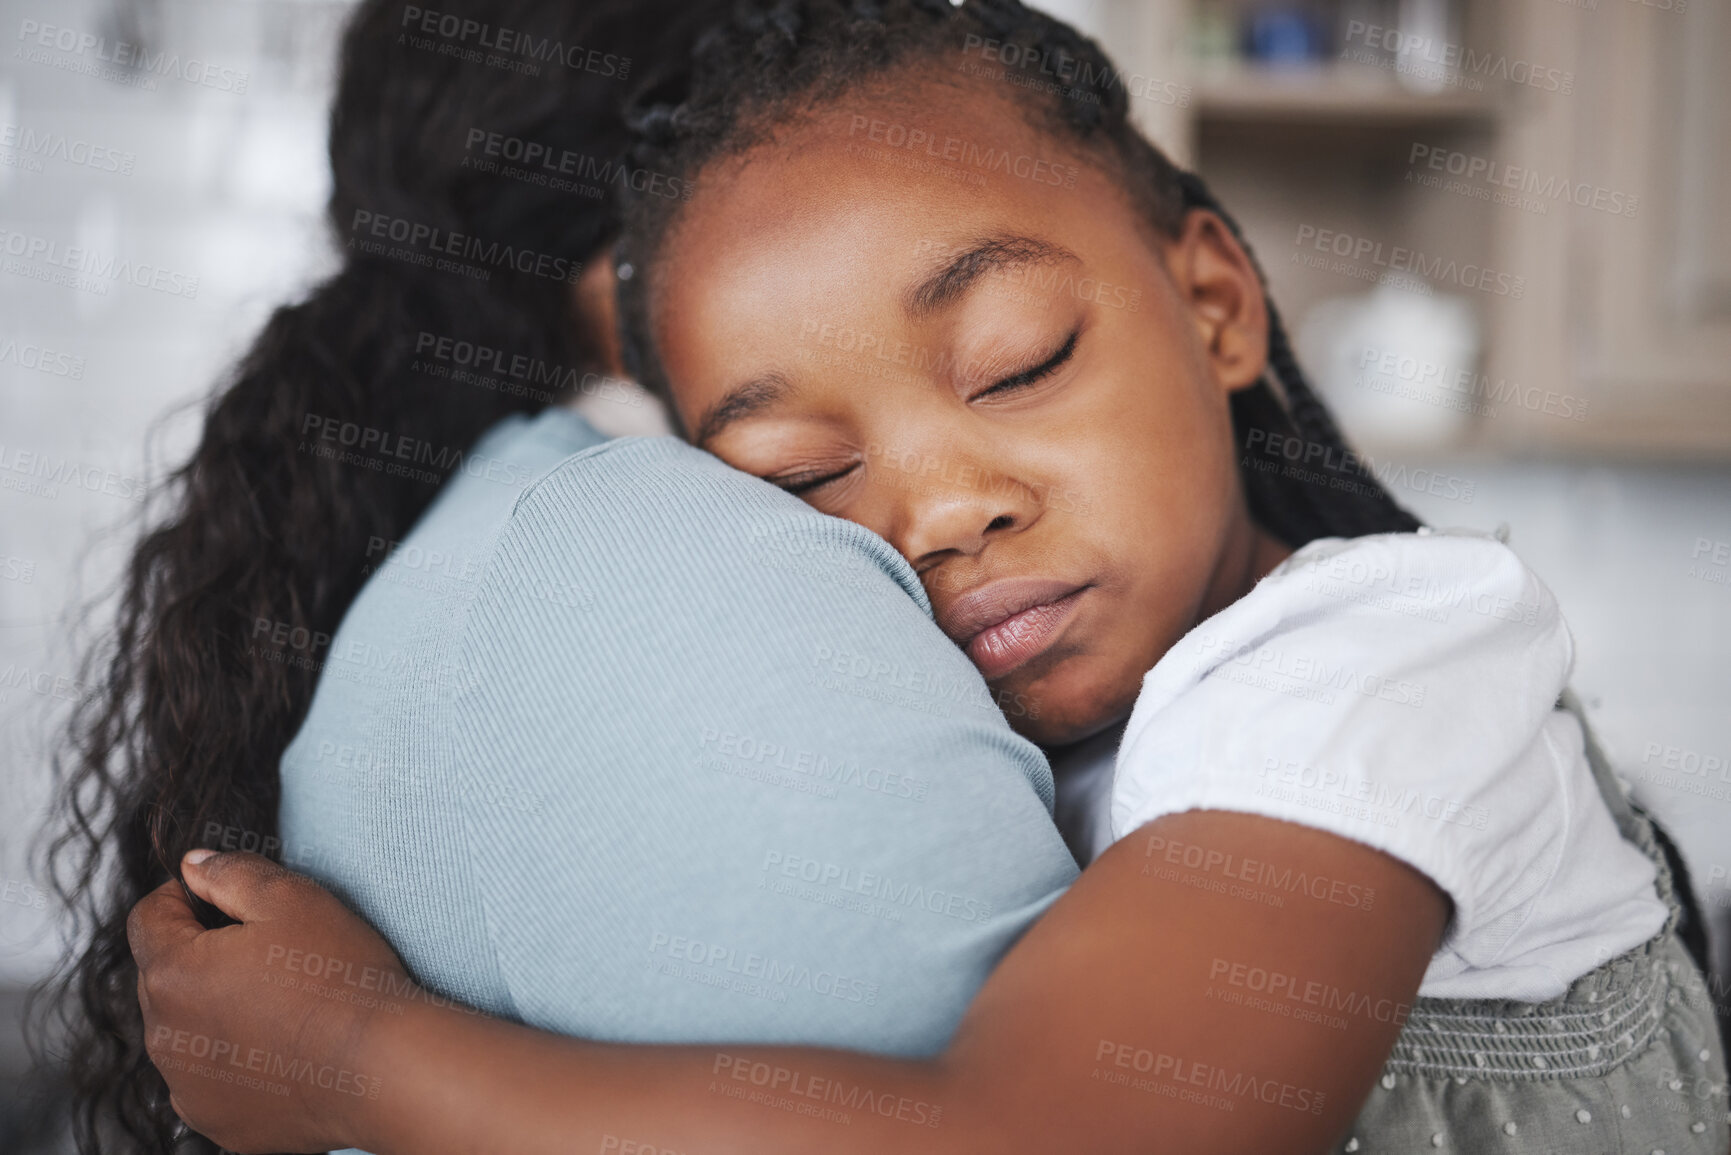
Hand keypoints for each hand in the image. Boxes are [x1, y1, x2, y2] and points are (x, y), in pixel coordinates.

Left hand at [128, 850, 413, 1153]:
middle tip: (270, 951)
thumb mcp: (292, 898)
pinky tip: (282, 1047)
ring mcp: (188, 1086)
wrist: (383, 1066)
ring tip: (281, 1002)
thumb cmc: (341, 977)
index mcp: (173, 973)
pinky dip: (234, 1059)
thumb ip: (231, 872)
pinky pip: (208, 1077)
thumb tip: (192, 865)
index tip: (226, 899)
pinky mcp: (217, 1120)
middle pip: (164, 975)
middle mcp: (164, 1037)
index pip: (148, 918)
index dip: (184, 896)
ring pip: (185, 1028)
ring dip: (214, 1009)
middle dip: (203, 955)